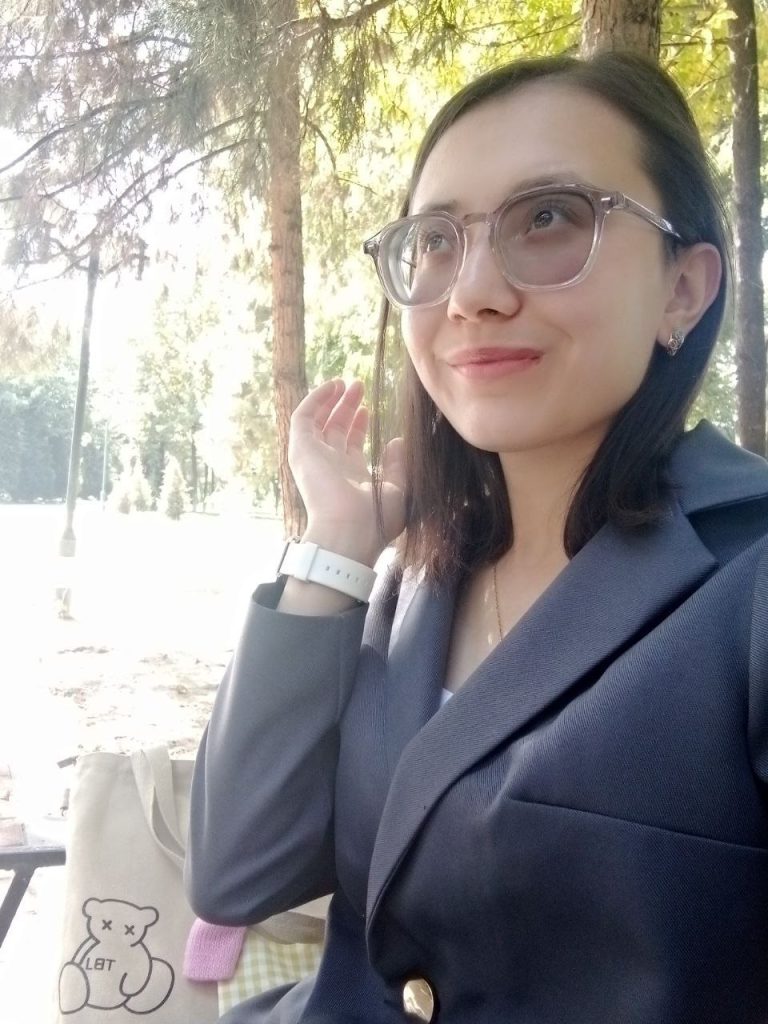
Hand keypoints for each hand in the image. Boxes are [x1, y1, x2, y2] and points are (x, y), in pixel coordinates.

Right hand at [288, 379, 405, 564]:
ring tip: (343, 381)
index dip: (359, 425)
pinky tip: (332, 386)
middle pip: (334, 430)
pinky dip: (315, 400)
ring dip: (329, 400)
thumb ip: (398, 464)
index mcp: (351, 477)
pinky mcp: (302, 450)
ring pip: (316, 422)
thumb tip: (397, 441)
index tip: (368, 408)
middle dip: (346, 407)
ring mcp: (314, 458)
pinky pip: (303, 418)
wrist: (350, 530)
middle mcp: (330, 466)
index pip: (350, 445)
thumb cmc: (376, 518)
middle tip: (359, 386)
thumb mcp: (398, 489)